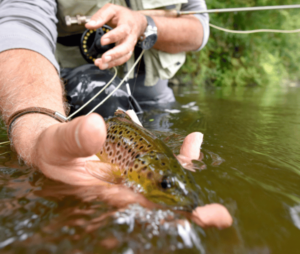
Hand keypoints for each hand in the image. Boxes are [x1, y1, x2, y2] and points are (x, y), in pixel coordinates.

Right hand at [35, 110, 231, 227]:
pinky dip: (179, 154)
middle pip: (163, 199)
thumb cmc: (51, 149)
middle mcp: (125, 185)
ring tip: (201, 153)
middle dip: (189, 206)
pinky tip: (194, 140)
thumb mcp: (57, 144)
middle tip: (218, 215)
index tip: (199, 217)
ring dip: (188, 170)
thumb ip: (73, 138)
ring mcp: (132, 172)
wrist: (53, 143)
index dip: (171, 213)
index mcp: (108, 191)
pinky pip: (162, 159)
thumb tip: (96, 127)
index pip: (144, 206)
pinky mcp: (134, 159)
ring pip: (166, 177)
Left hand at [85, 4, 147, 69]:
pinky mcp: (127, 51)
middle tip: (104, 58)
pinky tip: (104, 65)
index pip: (122, 31)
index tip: (102, 41)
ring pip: (125, 56)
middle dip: (115, 54)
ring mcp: (130, 45)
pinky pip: (122, 60)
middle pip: (126, 47)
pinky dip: (113, 64)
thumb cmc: (124, 15)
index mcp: (127, 24)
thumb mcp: (112, 9)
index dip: (113, 36)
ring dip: (113, 62)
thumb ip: (100, 16)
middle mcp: (130, 36)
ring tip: (101, 65)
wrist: (137, 22)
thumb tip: (89, 25)